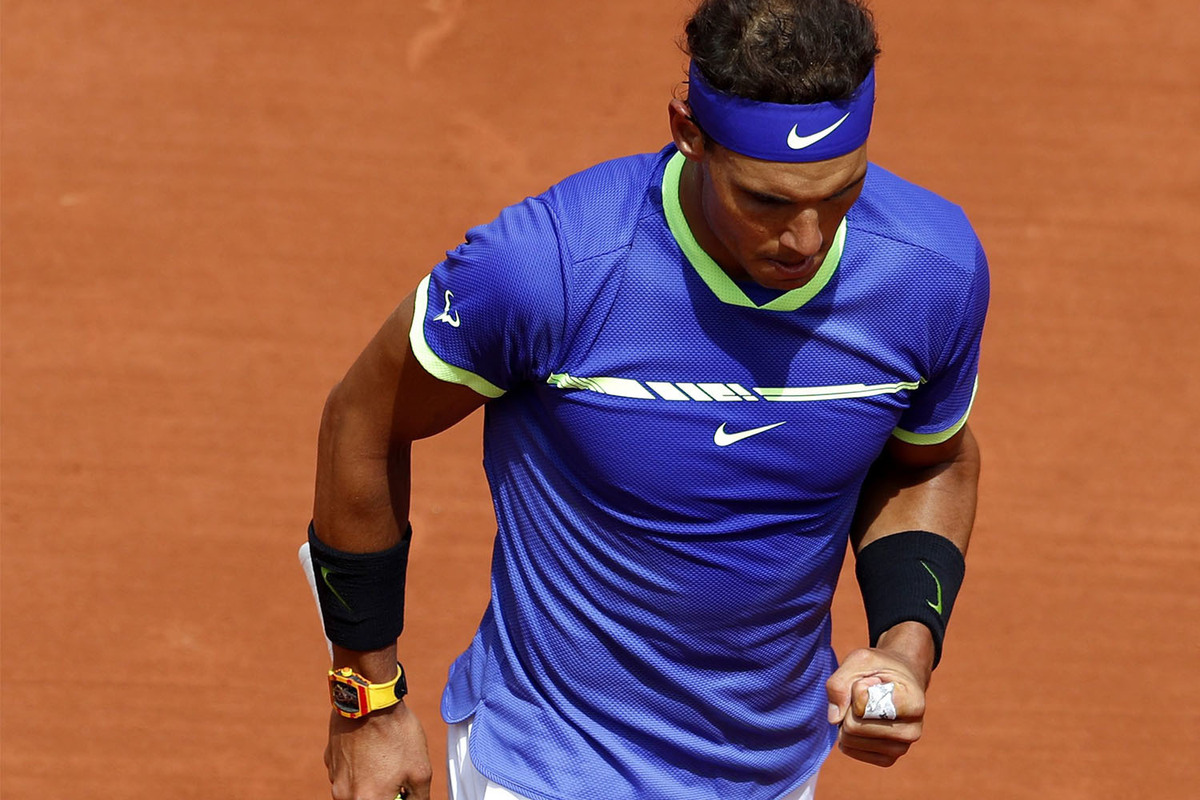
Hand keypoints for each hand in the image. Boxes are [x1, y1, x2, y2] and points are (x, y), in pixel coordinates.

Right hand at [325, 701, 430, 799]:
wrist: (370, 699)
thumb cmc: (395, 733)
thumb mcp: (421, 770)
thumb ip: (419, 798)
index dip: (399, 799)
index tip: (404, 791)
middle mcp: (344, 795)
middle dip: (385, 793)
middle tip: (397, 776)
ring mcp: (334, 777)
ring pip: (357, 790)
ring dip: (371, 782)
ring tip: (386, 758)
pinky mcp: (329, 760)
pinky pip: (346, 772)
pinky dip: (359, 767)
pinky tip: (372, 748)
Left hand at [825, 624, 933, 767]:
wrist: (898, 681)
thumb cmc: (880, 668)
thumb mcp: (860, 660)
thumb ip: (840, 682)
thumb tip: (834, 719)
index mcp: (914, 703)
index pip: (867, 707)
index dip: (858, 690)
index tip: (874, 680)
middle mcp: (912, 731)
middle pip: (853, 727)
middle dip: (849, 707)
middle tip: (866, 694)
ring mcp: (901, 748)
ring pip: (849, 740)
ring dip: (847, 719)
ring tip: (865, 707)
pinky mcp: (888, 759)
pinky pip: (851, 750)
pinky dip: (848, 733)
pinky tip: (863, 721)